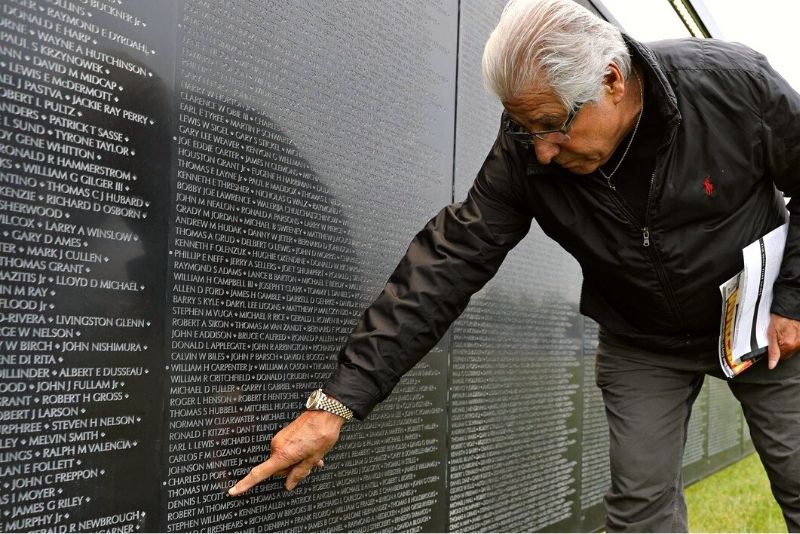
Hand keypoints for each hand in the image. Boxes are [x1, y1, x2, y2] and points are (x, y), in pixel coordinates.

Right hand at [228, 410, 344, 494]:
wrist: (325, 413)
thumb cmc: (321, 434)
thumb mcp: (313, 458)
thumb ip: (299, 473)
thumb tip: (289, 485)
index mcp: (283, 454)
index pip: (260, 473)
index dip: (246, 483)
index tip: (233, 491)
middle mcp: (277, 445)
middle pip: (278, 468)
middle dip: (291, 469)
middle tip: (309, 464)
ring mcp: (279, 438)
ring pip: (283, 459)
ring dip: (296, 460)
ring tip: (313, 455)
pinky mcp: (283, 433)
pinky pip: (286, 449)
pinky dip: (295, 453)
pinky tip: (309, 450)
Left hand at [767, 313, 799, 368]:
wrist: (788, 309)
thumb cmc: (779, 319)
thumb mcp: (771, 334)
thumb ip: (772, 351)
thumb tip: (772, 365)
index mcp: (788, 345)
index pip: (780, 358)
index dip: (774, 353)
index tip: (772, 346)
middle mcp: (797, 344)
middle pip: (787, 353)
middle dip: (781, 348)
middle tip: (778, 337)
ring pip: (792, 348)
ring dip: (787, 344)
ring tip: (784, 333)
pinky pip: (797, 343)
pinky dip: (793, 340)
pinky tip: (789, 333)